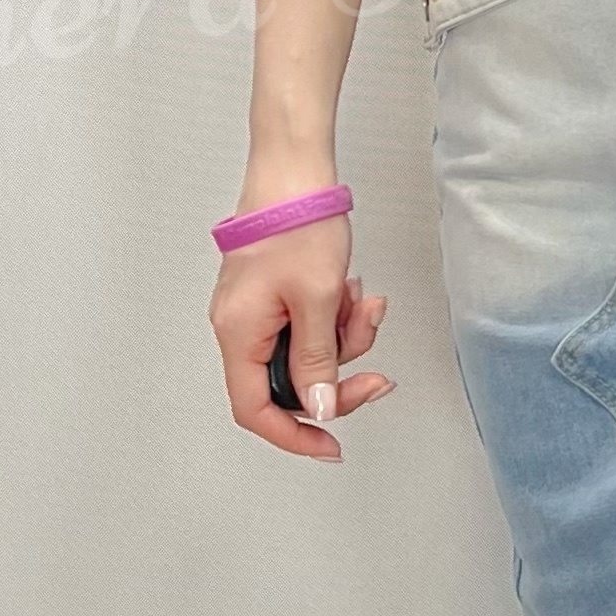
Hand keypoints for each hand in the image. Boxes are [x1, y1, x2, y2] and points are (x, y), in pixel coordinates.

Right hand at [210, 219, 395, 459]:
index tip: (331, 446)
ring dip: (344, 336)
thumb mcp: (317, 300)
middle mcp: (240, 327)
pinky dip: (336, 315)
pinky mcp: (274, 293)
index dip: (294, 435)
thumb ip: (317, 362)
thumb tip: (319, 407)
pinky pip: (308, 324)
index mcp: (239, 334)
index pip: (256, 410)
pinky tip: (352, 289)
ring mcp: (257, 310)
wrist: (294, 169)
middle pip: (290, 383)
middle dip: (338, 374)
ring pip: (307, 353)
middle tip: (376, 371)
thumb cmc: (297, 222)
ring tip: (362, 302)